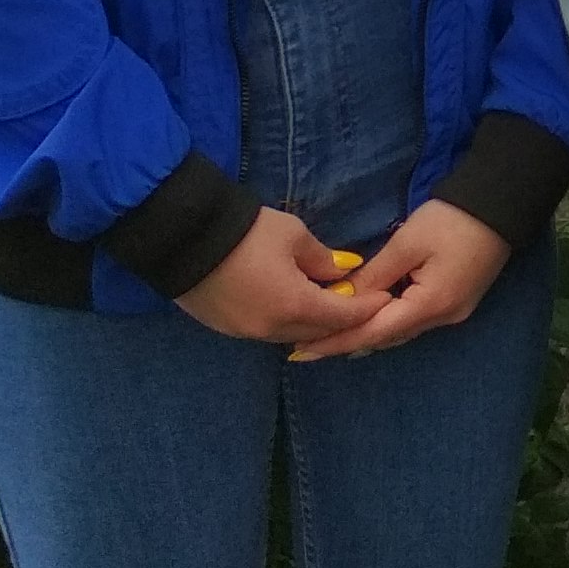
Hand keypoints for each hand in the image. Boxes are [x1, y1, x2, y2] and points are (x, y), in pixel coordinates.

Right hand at [180, 207, 357, 345]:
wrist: (183, 237)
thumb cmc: (245, 232)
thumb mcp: (293, 236)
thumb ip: (322, 259)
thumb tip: (341, 272)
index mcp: (295, 307)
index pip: (343, 316)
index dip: (367, 308)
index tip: (385, 299)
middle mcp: (271, 329)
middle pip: (318, 332)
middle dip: (341, 319)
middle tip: (358, 302)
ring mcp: (245, 332)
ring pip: (291, 335)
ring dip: (311, 323)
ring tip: (326, 302)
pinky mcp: (224, 328)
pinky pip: (266, 331)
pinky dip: (285, 322)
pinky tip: (291, 305)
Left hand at [291, 202, 513, 364]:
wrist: (501, 205)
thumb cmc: (451, 220)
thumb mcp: (406, 243)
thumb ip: (373, 276)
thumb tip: (342, 300)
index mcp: (430, 305)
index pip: (373, 332)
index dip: (336, 342)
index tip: (302, 352)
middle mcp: (442, 318)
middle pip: (386, 337)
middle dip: (347, 341)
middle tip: (308, 345)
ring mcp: (453, 313)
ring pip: (400, 331)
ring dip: (366, 333)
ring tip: (330, 336)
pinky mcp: (457, 301)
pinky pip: (412, 321)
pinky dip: (386, 322)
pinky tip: (367, 319)